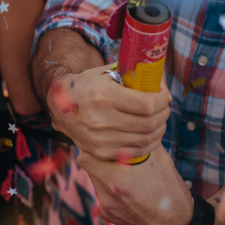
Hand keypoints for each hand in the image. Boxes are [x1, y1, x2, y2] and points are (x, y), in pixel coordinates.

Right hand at [46, 64, 169, 161]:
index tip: (164, 94)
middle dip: (163, 113)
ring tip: (160, 119)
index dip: (162, 100)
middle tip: (164, 106)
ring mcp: (100, 139)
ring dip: (159, 129)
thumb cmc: (89, 85)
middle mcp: (101, 119)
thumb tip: (160, 79)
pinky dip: (149, 144)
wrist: (60, 104)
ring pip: (145, 139)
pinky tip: (152, 134)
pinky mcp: (101, 152)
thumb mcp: (106, 73)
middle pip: (148, 123)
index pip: (146, 104)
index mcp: (104, 96)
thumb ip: (132, 75)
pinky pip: (135, 152)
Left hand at [77, 145, 193, 224]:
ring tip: (126, 174)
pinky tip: (129, 190)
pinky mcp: (108, 216)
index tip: (107, 145)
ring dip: (105, 173)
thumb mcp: (159, 159)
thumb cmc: (170, 189)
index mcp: (116, 180)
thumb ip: (139, 142)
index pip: (86, 157)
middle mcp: (107, 195)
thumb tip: (129, 127)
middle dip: (99, 159)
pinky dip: (111, 188)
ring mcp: (106, 207)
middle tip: (116, 157)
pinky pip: (102, 194)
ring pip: (95, 180)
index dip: (96, 148)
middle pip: (88, 168)